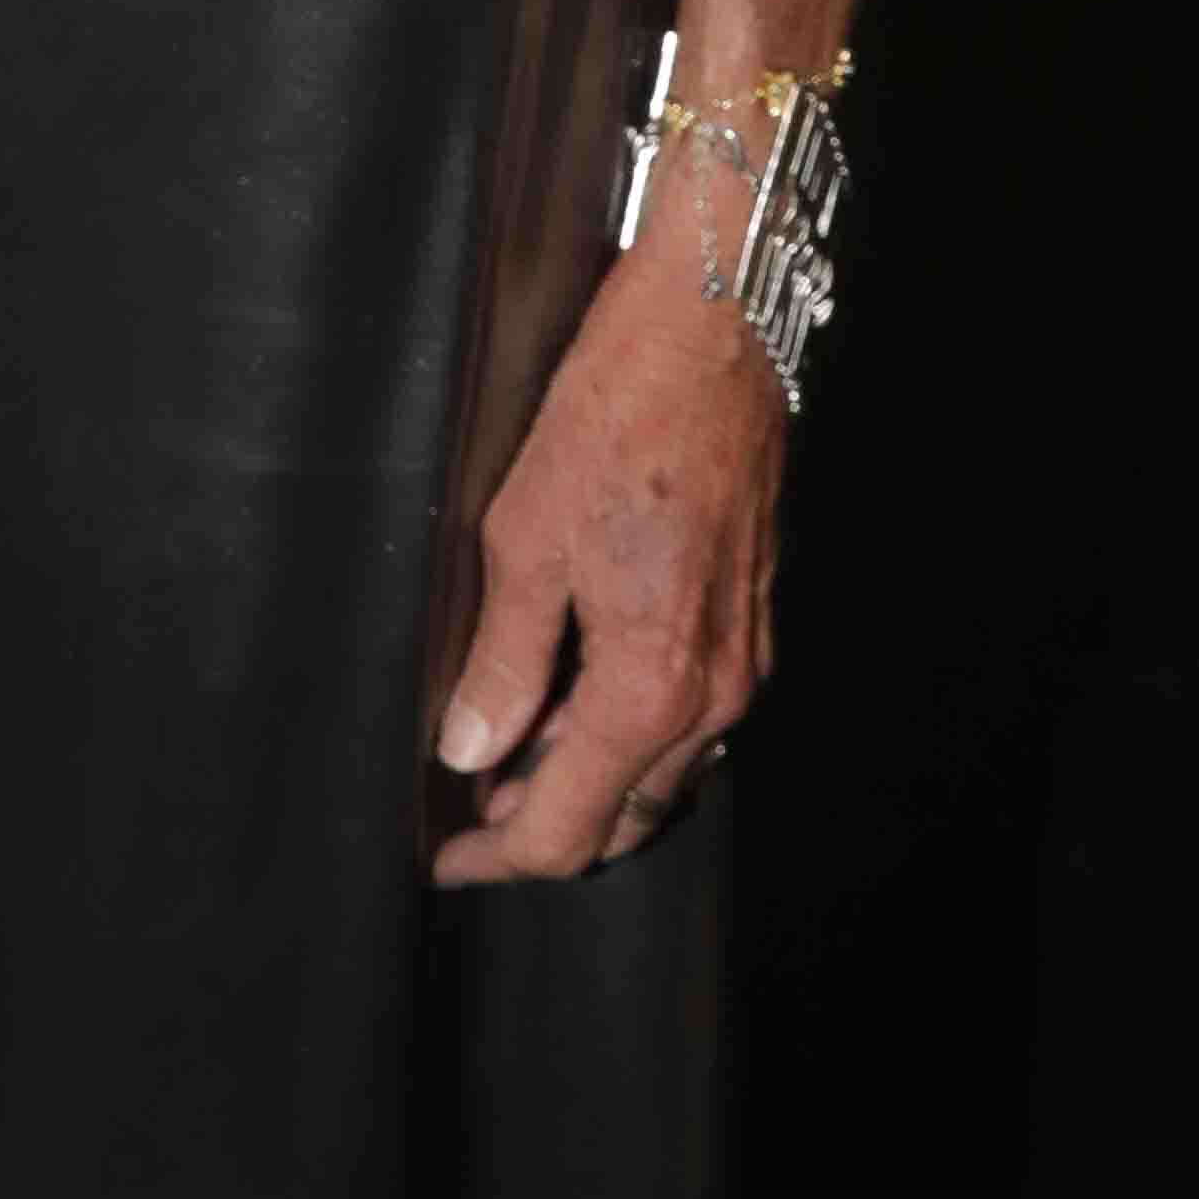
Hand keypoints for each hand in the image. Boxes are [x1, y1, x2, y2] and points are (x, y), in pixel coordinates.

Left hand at [428, 239, 780, 885]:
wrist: (710, 337)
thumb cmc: (612, 420)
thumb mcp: (525, 539)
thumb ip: (503, 662)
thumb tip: (471, 750)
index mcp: (650, 687)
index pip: (568, 827)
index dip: (499, 858)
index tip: (447, 861)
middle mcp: (712, 696)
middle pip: (623, 818)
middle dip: (545, 829)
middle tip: (473, 812)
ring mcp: (742, 663)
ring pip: (662, 774)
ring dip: (589, 781)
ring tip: (513, 754)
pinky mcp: (751, 625)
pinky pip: (690, 720)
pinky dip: (630, 734)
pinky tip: (577, 698)